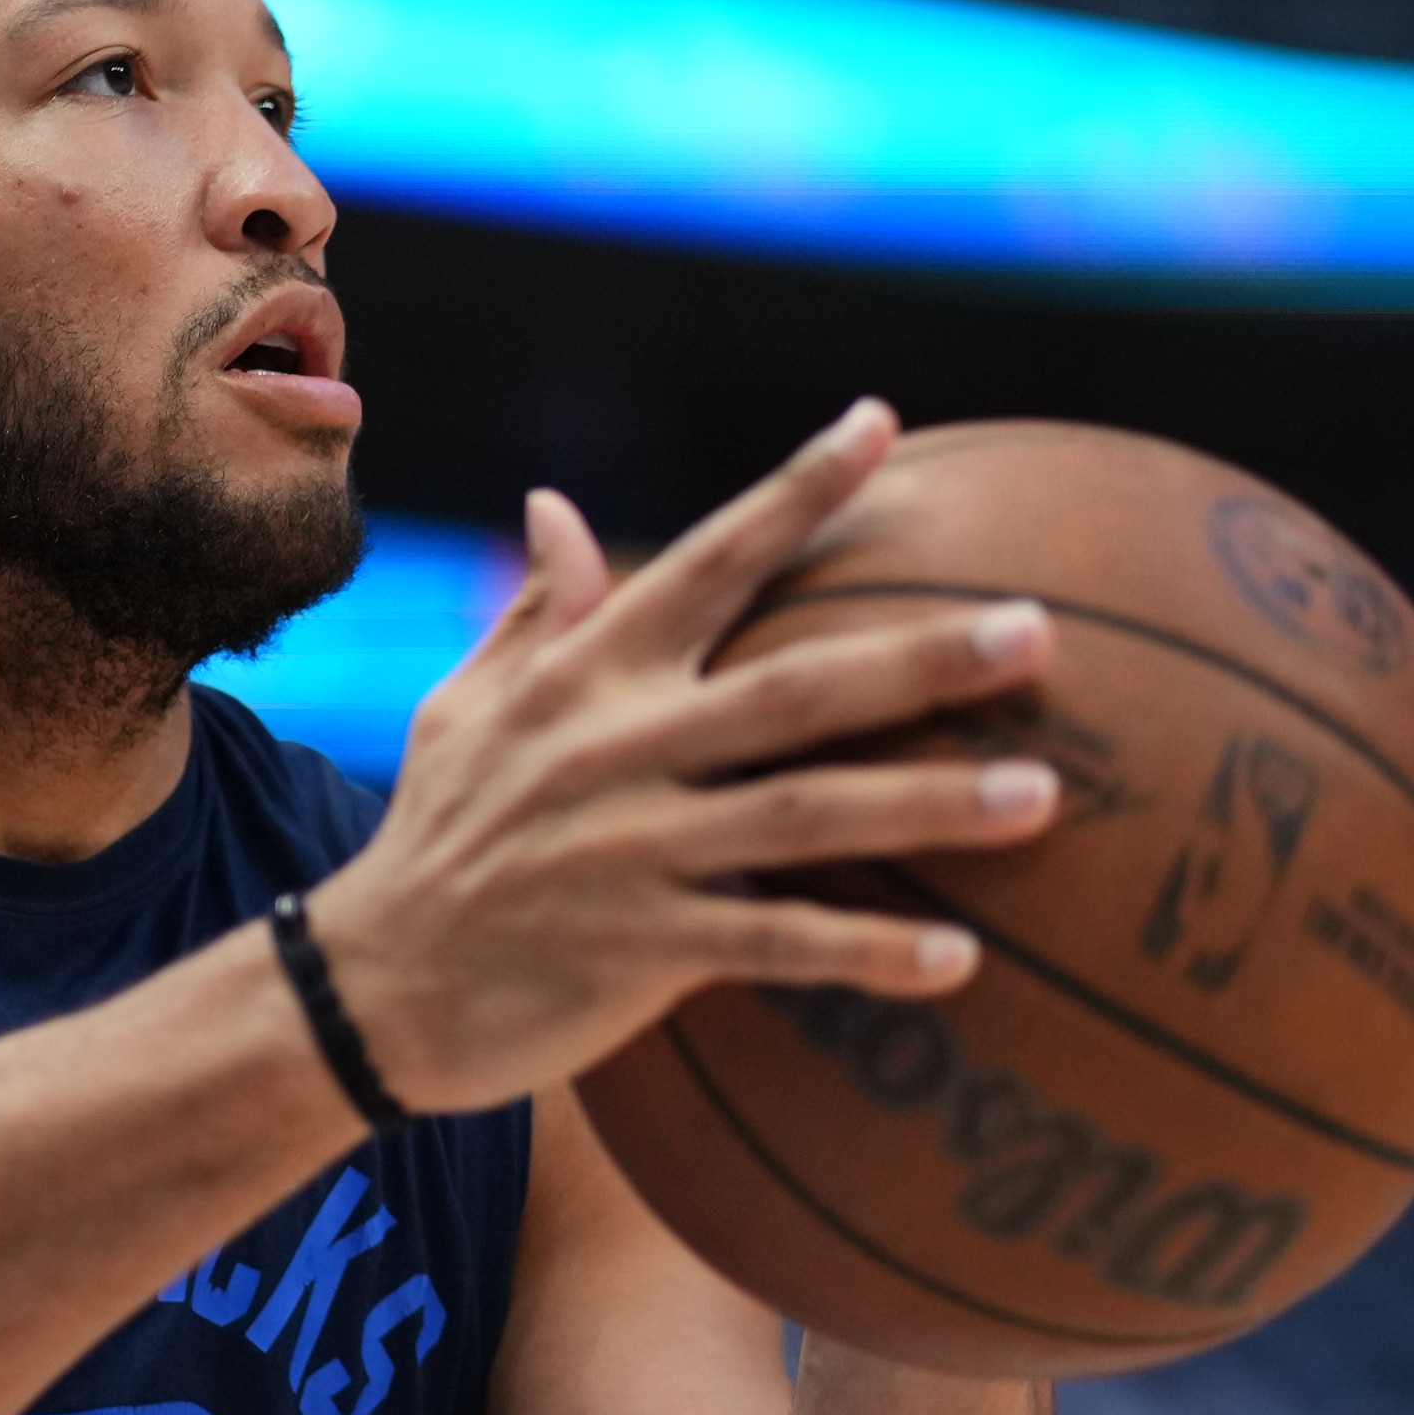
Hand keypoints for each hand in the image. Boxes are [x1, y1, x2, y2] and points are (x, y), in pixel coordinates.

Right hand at [310, 400, 1058, 1116]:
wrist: (371, 990)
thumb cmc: (438, 835)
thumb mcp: (467, 707)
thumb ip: (538, 612)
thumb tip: (556, 504)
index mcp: (589, 673)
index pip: (710, 559)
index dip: (798, 492)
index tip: (884, 424)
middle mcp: (619, 746)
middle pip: (796, 690)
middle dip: (920, 659)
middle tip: (1037, 631)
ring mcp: (634, 849)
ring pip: (805, 815)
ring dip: (928, 805)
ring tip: (1042, 796)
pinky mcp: (641, 950)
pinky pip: (774, 944)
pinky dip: (865, 952)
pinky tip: (959, 959)